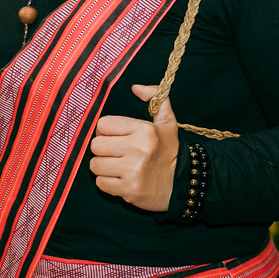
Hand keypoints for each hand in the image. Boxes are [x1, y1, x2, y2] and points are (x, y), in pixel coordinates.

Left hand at [89, 84, 178, 211]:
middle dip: (103, 149)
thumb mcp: (167, 123)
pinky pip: (101, 183)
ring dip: (103, 167)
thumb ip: (155, 98)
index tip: (115, 137)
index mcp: (145, 130)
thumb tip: (136, 88)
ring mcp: (133, 171)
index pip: (103, 124)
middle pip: (96, 145)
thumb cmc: (168, 151)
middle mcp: (138, 149)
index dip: (105, 131)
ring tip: (117, 167)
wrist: (183, 184)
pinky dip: (107, 183)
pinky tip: (120, 180)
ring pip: (95, 164)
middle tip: (115, 153)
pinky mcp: (129, 189)